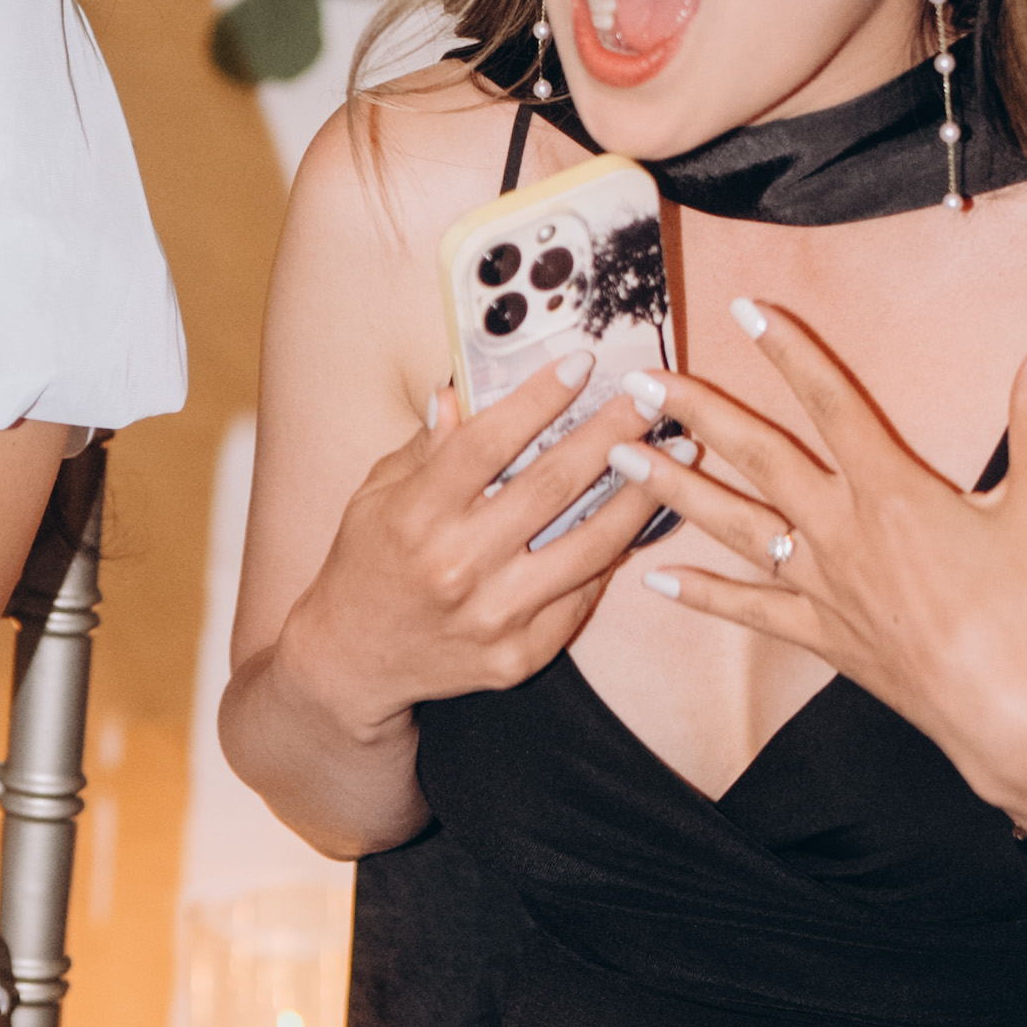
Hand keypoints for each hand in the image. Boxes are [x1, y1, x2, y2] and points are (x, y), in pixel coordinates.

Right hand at [278, 340, 676, 741]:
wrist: (353, 662)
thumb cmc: (367, 564)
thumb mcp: (377, 494)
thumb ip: (428, 446)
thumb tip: (460, 389)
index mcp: (417, 515)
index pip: (487, 443)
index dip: (538, 399)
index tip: (581, 364)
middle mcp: (456, 566)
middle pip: (551, 487)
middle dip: (608, 435)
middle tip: (648, 399)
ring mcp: (493, 616)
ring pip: (588, 547)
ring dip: (638, 496)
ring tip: (673, 456)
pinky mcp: (519, 655)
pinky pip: (582, 598)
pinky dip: (613, 556)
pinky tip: (639, 520)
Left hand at [621, 298, 1026, 832]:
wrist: (1007, 710)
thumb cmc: (1026, 609)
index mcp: (890, 490)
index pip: (830, 401)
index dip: (789, 350)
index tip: (744, 309)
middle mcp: (840, 529)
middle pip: (756, 456)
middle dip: (694, 413)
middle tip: (639, 381)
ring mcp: (822, 584)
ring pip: (733, 525)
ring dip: (672, 488)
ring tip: (620, 457)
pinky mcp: (821, 633)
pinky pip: (749, 611)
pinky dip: (701, 595)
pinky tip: (655, 580)